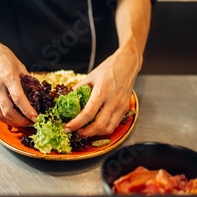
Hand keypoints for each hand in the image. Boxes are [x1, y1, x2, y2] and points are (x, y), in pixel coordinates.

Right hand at [0, 39, 37, 126]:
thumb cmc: (3, 56)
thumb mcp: (20, 65)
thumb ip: (27, 80)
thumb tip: (35, 92)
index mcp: (8, 77)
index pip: (18, 99)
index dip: (28, 111)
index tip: (36, 117)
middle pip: (8, 111)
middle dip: (21, 121)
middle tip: (30, 122)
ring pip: (0, 114)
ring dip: (12, 122)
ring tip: (22, 122)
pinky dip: (5, 117)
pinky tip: (13, 117)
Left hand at [65, 0, 150, 136]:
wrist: (128, 64)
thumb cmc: (109, 68)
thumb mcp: (91, 76)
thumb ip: (79, 88)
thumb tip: (68, 98)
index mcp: (102, 91)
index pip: (88, 113)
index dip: (76, 123)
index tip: (67, 127)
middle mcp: (113, 101)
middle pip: (99, 125)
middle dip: (86, 133)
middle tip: (76, 132)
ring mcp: (121, 106)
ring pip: (109, 128)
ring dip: (96, 133)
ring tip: (86, 130)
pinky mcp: (125, 108)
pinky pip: (114, 123)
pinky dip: (105, 128)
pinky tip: (97, 125)